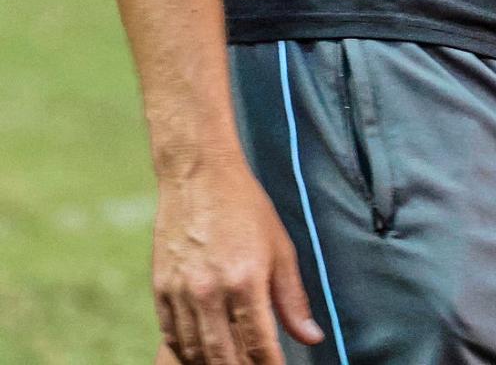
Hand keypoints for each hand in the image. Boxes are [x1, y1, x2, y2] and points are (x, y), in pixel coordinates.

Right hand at [154, 155, 323, 363]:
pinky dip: (186, 351)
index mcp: (245, 280)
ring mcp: (181, 291)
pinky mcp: (160, 288)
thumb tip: (312, 337)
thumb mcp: (279, 247)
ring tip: (229, 363)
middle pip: (223, 358)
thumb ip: (293, 297)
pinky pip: (171, 336)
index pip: (260, 345)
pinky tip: (200, 352)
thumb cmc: (245, 206)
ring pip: (194, 353)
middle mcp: (211, 290)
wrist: (199, 172)